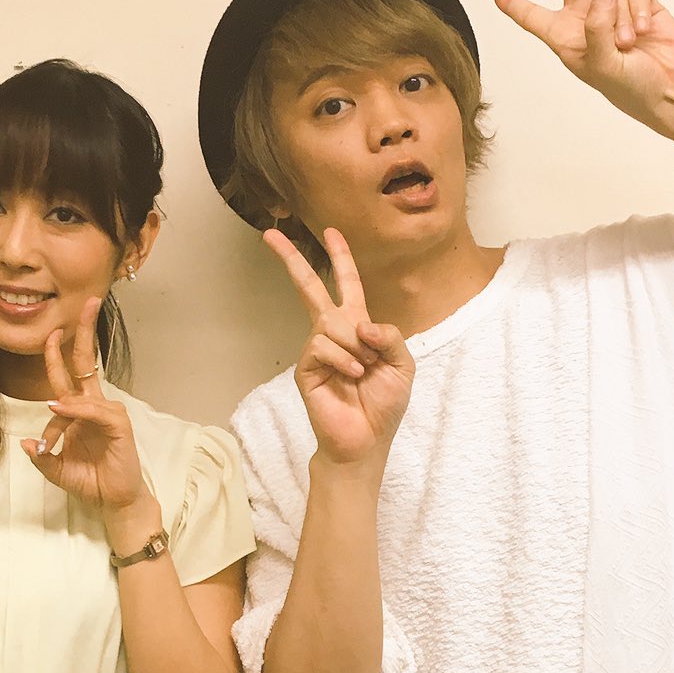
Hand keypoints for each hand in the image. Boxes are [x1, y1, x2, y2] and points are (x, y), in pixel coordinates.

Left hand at [26, 299, 154, 535]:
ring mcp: (109, 413)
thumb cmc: (91, 481)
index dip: (56, 356)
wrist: (114, 501)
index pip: (67, 377)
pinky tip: (64, 412)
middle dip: (85, 333)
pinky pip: (96, 411)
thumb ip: (43, 456)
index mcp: (81, 411)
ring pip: (83, 394)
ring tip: (54, 445)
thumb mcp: (57, 470)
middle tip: (87, 303)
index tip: (50, 332)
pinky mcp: (119, 425)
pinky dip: (78, 410)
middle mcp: (95, 406)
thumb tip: (26, 443)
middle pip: (88, 362)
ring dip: (64, 413)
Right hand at [266, 226, 413, 468]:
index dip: (341, 258)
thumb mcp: (403, 365)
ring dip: (354, 346)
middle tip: (270, 234)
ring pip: (330, 323)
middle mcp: (333, 333)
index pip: (348, 285)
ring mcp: (317, 350)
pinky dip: (344, 360)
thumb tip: (360, 323)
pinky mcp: (306, 369)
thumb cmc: (384, 405)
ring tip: (363, 372)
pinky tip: (353, 377)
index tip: (331, 231)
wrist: (366, 441)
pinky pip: (323, 346)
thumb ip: (390, 336)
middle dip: (293, 260)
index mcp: (358, 328)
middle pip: (310, 288)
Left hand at [494, 0, 673, 127]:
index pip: (535, 17)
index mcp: (566, 38)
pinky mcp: (640, 1)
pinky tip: (645, 30)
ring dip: (620, 14)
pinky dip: (640, 9)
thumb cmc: (632, 88)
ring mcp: (613, 7)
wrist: (673, 88)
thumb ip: (596, 29)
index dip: (517, 5)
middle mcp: (586, 17)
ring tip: (628, 43)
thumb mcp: (601, 66)